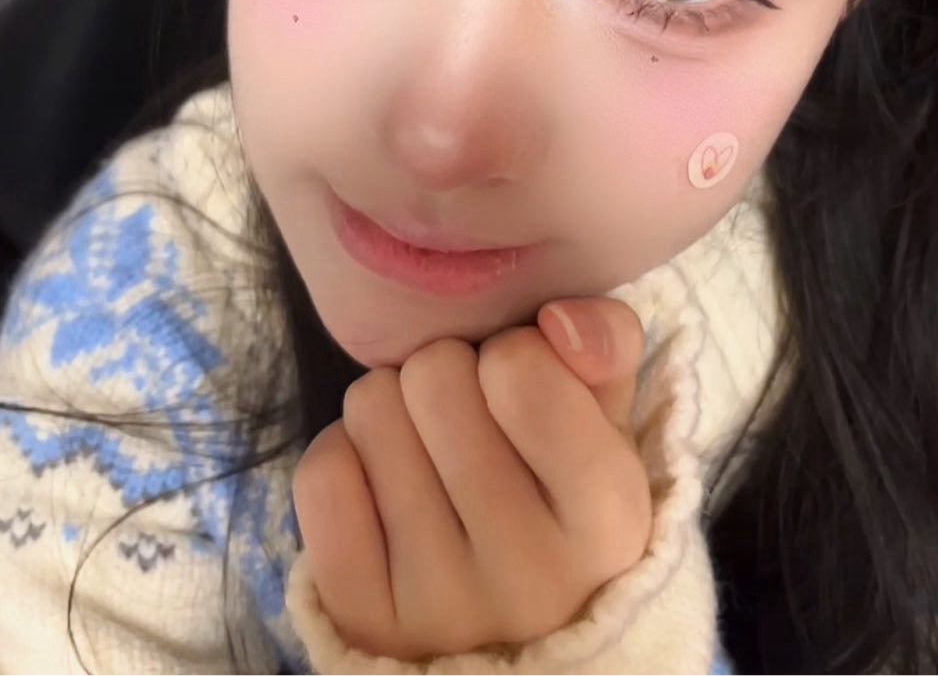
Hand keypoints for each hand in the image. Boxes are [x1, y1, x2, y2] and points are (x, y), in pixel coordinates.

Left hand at [292, 296, 651, 661]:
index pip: (520, 370)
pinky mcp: (366, 624)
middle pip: (433, 376)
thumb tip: (557, 320)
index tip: (519, 386)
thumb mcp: (604, 413)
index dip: (511, 351)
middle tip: (464, 414)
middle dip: (444, 372)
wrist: (510, 614)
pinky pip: (321, 476)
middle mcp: (533, 578)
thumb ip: (607, 342)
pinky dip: (345, 456)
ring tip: (425, 446)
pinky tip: (381, 482)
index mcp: (609, 519)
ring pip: (371, 410)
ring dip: (393, 407)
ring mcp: (444, 610)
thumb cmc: (559, 483)